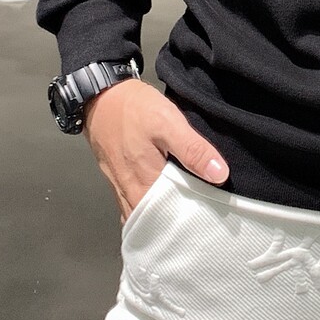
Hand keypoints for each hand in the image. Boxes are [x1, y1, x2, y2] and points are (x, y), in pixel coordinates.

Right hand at [83, 79, 229, 225]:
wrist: (100, 97)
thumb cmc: (133, 110)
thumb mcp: (169, 123)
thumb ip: (193, 150)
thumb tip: (219, 175)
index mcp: (145, 185)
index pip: (170, 219)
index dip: (191, 221)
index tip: (210, 219)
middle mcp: (130, 194)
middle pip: (157, 221)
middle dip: (177, 223)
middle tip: (202, 219)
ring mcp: (121, 187)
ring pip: (144, 214)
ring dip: (162, 216)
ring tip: (186, 213)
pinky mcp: (118, 178)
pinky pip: (134, 204)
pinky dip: (149, 207)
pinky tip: (163, 200)